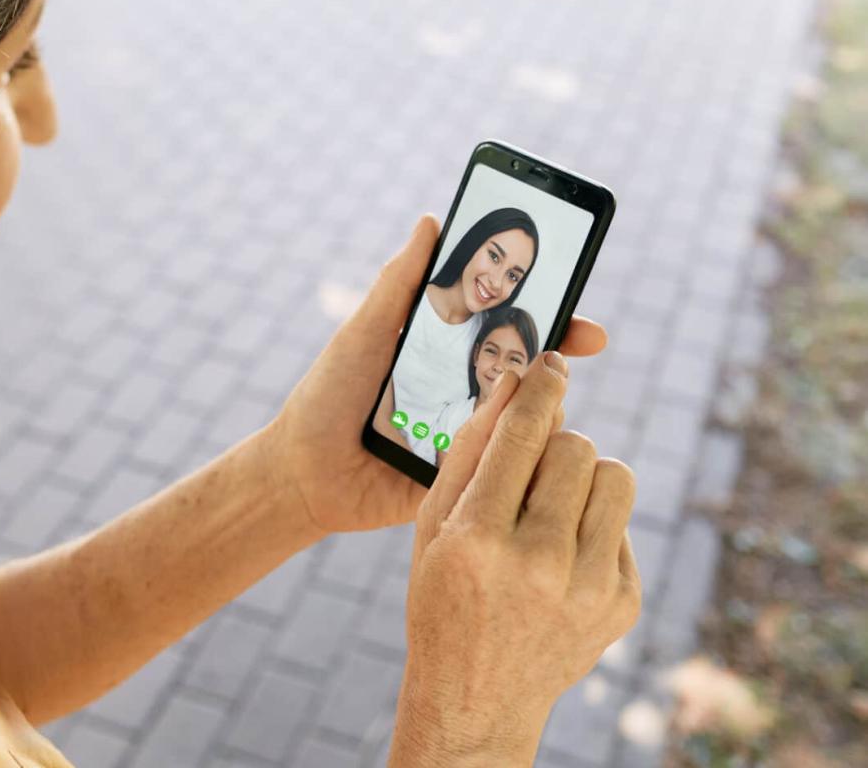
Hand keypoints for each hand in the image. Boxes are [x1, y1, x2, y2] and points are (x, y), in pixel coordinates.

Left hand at [263, 214, 608, 537]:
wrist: (300, 471)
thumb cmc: (328, 396)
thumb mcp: (363, 333)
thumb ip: (399, 283)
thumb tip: (432, 220)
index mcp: (447, 356)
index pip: (508, 328)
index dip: (548, 312)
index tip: (573, 296)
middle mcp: (467, 394)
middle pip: (532, 373)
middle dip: (562, 354)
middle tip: (586, 338)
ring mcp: (469, 439)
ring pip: (527, 419)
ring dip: (540, 400)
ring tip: (531, 385)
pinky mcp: (465, 482)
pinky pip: (504, 467)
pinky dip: (515, 450)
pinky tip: (516, 438)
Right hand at [389, 352, 641, 766]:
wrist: (477, 694)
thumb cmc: (443, 594)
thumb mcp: (432, 524)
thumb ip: (469, 452)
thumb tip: (511, 383)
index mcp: (478, 539)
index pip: (523, 437)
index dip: (541, 389)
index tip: (552, 361)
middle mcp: (538, 563)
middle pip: (576, 448)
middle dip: (555, 444)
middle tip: (531, 466)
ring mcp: (588, 588)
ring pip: (614, 476)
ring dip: (583, 476)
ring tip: (553, 502)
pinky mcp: (623, 603)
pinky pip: (622, 524)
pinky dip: (593, 523)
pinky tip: (561, 553)